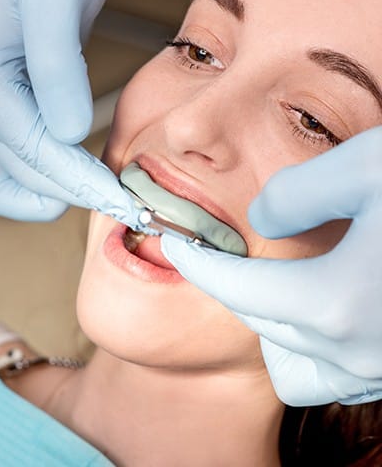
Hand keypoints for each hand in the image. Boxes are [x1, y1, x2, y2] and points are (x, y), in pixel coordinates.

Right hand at [0, 0, 136, 223]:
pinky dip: (34, 175)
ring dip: (42, 194)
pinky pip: (4, 154)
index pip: (34, 149)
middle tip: (113, 208)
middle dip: (66, 193)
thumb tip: (70, 132)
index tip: (118, 200)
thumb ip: (56, 65)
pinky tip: (65, 178)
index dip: (79, 181)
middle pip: (16, 169)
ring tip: (89, 200)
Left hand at [162, 126, 381, 405]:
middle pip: (263, 324)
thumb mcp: (365, 168)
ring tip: (271, 280)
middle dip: (231, 288)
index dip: (198, 264)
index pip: (237, 289)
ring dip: (272, 321)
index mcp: (336, 301)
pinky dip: (314, 341)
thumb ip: (297, 194)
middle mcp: (358, 348)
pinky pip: (339, 370)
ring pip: (297, 358)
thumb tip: (263, 221)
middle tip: (218, 255)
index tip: (175, 245)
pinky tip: (322, 304)